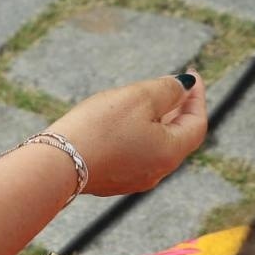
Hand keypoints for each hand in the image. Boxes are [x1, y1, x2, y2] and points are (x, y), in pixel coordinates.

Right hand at [48, 74, 207, 196]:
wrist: (57, 162)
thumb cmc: (100, 127)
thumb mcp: (139, 97)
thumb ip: (168, 89)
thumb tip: (184, 87)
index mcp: (170, 152)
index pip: (196, 123)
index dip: (197, 96)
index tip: (191, 74)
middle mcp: (158, 171)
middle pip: (178, 136)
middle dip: (179, 108)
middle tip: (174, 85)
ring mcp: (135, 179)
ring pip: (157, 145)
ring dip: (159, 121)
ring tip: (149, 99)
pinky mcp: (114, 180)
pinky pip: (137, 153)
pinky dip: (140, 134)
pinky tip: (124, 120)